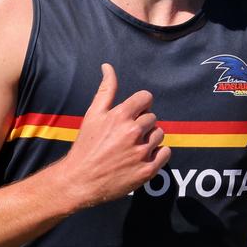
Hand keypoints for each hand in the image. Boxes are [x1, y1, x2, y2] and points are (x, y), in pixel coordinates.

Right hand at [60, 63, 170, 207]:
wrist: (80, 180)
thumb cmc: (86, 145)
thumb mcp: (93, 115)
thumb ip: (106, 90)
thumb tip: (108, 66)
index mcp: (120, 116)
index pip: (146, 98)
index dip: (141, 105)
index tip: (133, 114)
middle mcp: (133, 132)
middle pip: (153, 118)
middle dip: (143, 125)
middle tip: (127, 136)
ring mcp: (141, 152)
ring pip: (160, 135)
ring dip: (150, 139)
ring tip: (133, 147)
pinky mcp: (148, 170)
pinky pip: (166, 153)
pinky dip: (158, 154)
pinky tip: (142, 157)